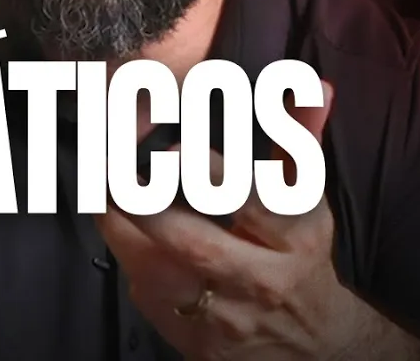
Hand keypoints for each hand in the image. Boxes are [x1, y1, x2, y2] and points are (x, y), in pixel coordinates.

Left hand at [96, 80, 366, 359]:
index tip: (170, 151)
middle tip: (112, 171)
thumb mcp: (306, 199)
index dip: (209, 174)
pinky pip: (150, 300)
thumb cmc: (300, 255)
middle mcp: (261, 280)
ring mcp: (226, 317)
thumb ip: (300, 138)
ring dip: (125, 233)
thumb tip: (316, 84)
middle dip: (149, 207)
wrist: (315, 346)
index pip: (252, 201)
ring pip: (161, 276)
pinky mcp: (198, 344)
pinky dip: (130, 262)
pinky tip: (119, 230)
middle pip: (197, 245)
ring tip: (102, 192)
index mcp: (292, 235)